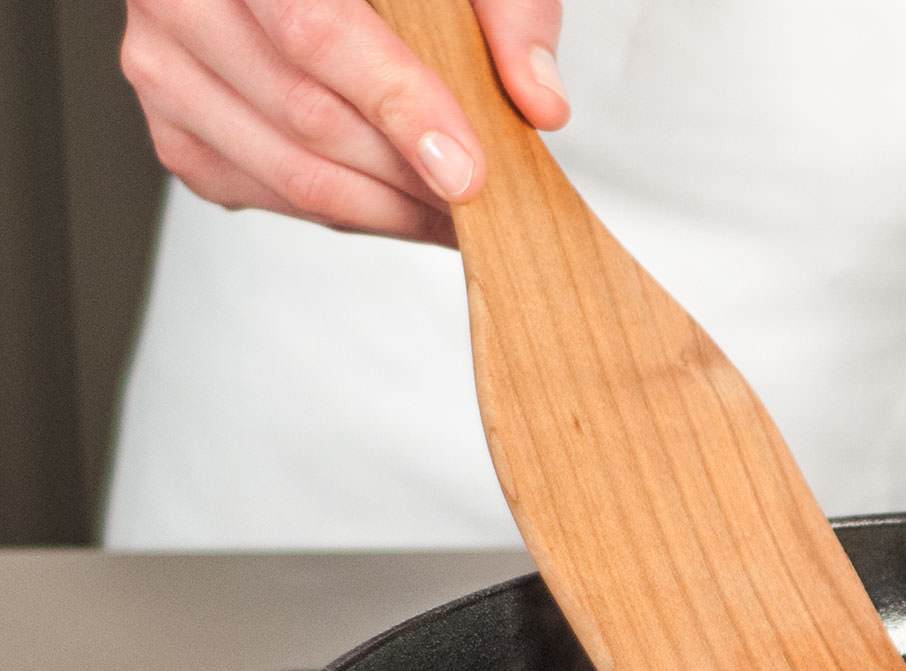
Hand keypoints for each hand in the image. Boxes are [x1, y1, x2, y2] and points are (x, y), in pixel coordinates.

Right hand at [121, 0, 570, 244]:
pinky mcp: (175, 126)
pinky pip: (262, 195)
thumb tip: (540, 103)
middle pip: (305, 115)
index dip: (400, 107)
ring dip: (386, 210)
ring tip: (453, 215)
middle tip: (484, 205)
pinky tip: (396, 204)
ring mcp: (162, 64)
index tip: (468, 171)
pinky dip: (342, 213)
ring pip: (285, 172)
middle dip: (408, 177)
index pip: (316, 30)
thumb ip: (508, 16)